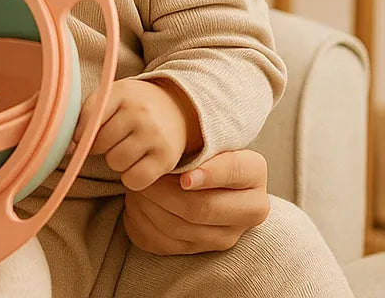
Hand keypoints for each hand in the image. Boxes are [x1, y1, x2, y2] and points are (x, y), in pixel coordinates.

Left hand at [75, 78, 190, 191]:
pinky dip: (130, 177)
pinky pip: (134, 180)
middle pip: (101, 143)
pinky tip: (136, 163)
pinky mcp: (166, 159)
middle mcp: (139, 113)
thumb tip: (67, 149)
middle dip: (101, 146)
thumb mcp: (113, 97)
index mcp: (121, 93)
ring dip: (116, 161)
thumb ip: (87, 116)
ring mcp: (155, 136)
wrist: (178, 106)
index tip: (79, 138)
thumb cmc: (134, 104)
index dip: (79, 133)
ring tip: (127, 148)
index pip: (89, 116)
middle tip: (113, 138)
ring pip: (115, 162)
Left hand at [123, 149, 270, 254]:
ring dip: (149, 205)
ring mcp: (226, 235)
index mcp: (254, 174)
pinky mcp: (200, 250)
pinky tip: (136, 203)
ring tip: (136, 185)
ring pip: (179, 227)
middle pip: (202, 207)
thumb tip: (173, 164)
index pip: (234, 172)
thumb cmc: (196, 149)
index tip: (184, 178)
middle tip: (143, 175)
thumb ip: (197, 145)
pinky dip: (143, 222)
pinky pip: (164, 242)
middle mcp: (248, 210)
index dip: (208, 176)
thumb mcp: (203, 140)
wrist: (193, 173)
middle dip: (164, 192)